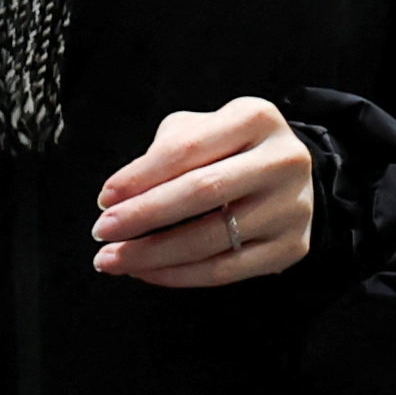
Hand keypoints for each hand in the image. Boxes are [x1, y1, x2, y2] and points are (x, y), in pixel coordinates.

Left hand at [94, 98, 315, 287]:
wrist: (293, 179)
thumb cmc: (233, 151)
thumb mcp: (203, 129)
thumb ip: (166, 152)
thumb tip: (120, 198)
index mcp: (257, 118)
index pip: (188, 148)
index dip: (141, 175)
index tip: (105, 197)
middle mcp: (283, 161)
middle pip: (203, 192)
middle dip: (143, 215)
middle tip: (102, 231)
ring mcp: (291, 208)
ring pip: (211, 239)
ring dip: (153, 254)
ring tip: (114, 259)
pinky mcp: (291, 248)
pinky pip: (226, 271)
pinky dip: (179, 275)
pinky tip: (147, 272)